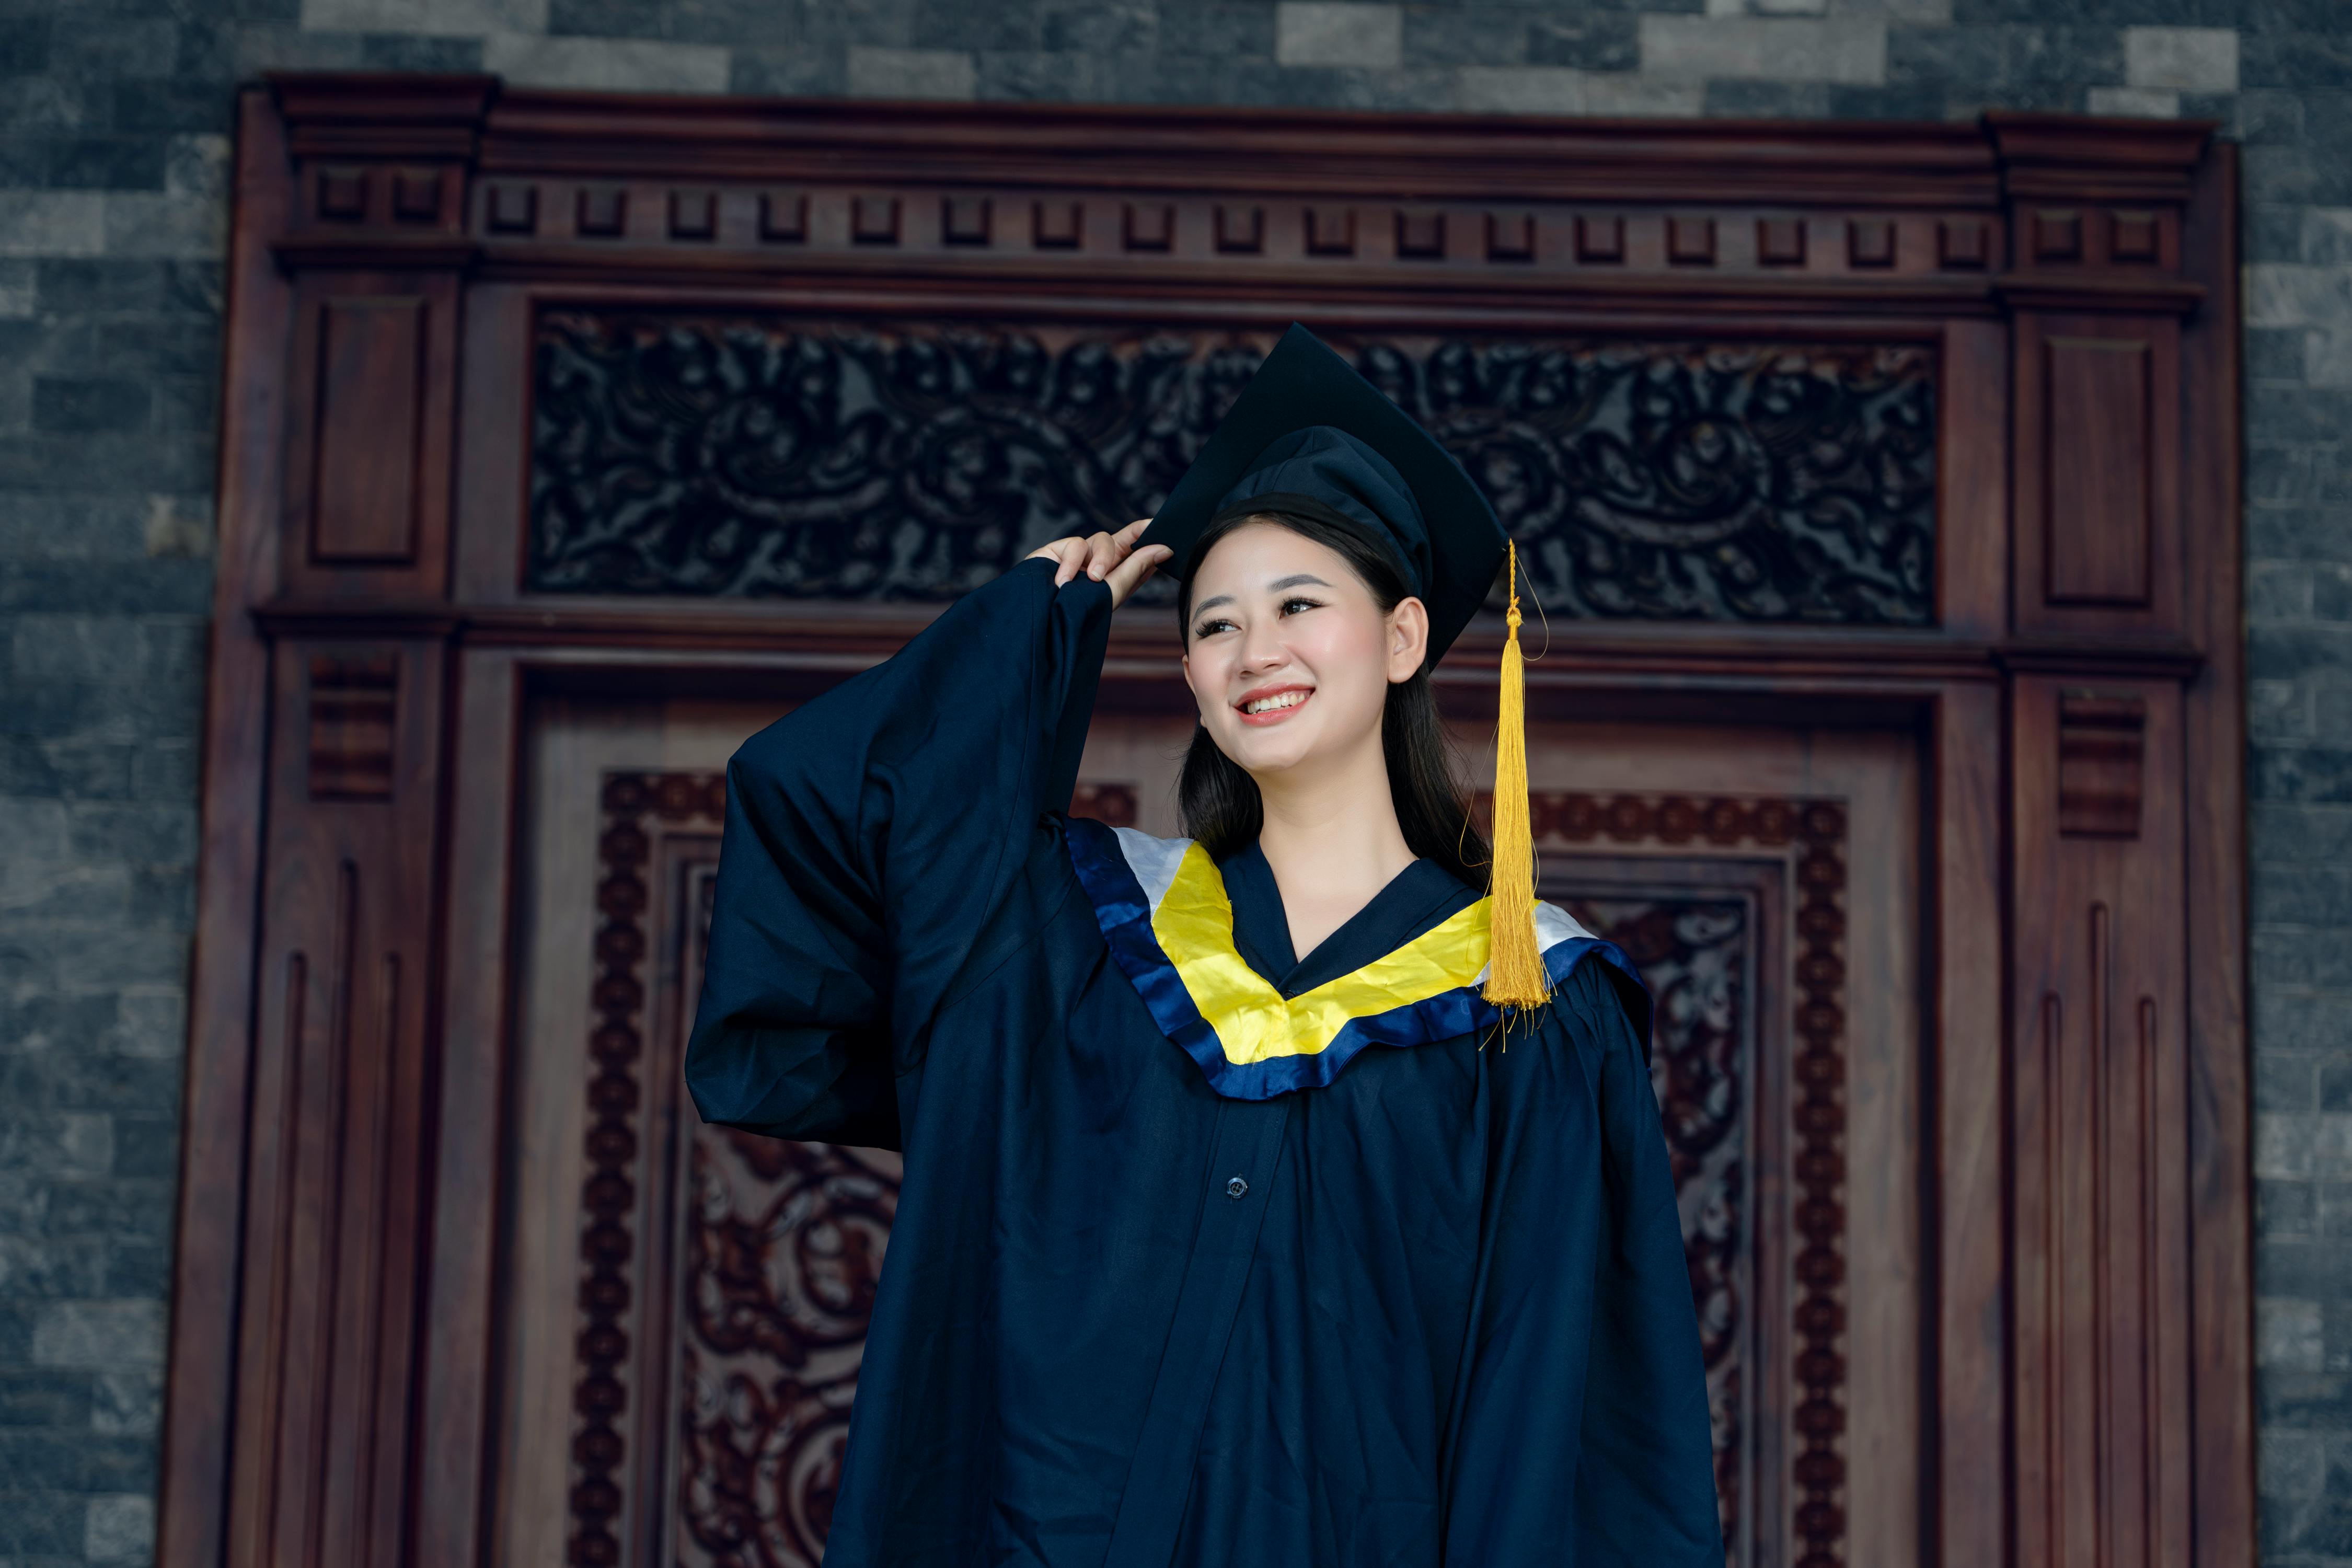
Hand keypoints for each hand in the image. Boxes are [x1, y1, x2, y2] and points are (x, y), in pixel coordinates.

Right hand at [1026, 519, 1171, 608]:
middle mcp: (1097, 564)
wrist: (1038, 623)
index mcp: (1115, 576)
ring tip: (1092, 581)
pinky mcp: (1058, 551)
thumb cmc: (1076, 614)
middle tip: (1148, 532)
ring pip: (1101, 539)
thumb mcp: (1112, 591)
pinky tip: (1063, 582)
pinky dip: (1072, 563)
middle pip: (1121, 539)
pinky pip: (1076, 544)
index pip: (1136, 552)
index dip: (1150, 536)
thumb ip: (1136, 567)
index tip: (1166, 525)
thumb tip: (1165, 549)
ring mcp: (1078, 557)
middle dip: (1134, 535)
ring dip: (1100, 559)